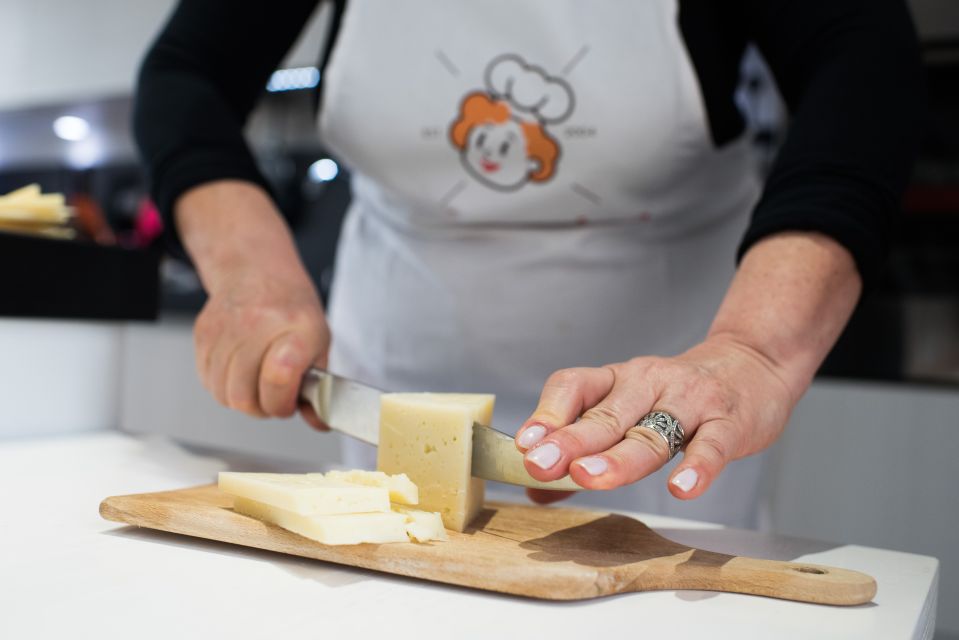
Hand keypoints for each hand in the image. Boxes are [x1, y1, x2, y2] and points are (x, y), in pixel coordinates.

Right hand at [176, 181, 331, 429]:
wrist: (257, 272)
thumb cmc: (292, 311)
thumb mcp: (320, 343)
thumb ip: (321, 388)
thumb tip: (320, 422)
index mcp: (296, 328)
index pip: (279, 376)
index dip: (283, 401)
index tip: (291, 402)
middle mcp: (257, 325)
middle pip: (245, 396)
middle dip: (262, 408)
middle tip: (275, 397)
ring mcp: (226, 328)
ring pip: (223, 394)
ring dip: (242, 399)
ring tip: (258, 383)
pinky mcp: (203, 333)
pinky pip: (207, 380)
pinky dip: (224, 386)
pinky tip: (240, 372)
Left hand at [515, 336, 795, 500]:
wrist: (752, 365)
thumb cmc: (678, 396)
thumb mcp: (627, 410)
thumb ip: (583, 450)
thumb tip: (534, 492)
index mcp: (617, 380)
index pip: (574, 385)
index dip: (547, 414)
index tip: (524, 444)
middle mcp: (648, 384)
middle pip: (605, 416)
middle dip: (570, 441)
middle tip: (540, 465)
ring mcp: (690, 402)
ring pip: (651, 432)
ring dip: (618, 457)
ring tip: (589, 478)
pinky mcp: (729, 422)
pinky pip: (711, 444)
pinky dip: (697, 467)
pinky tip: (680, 489)